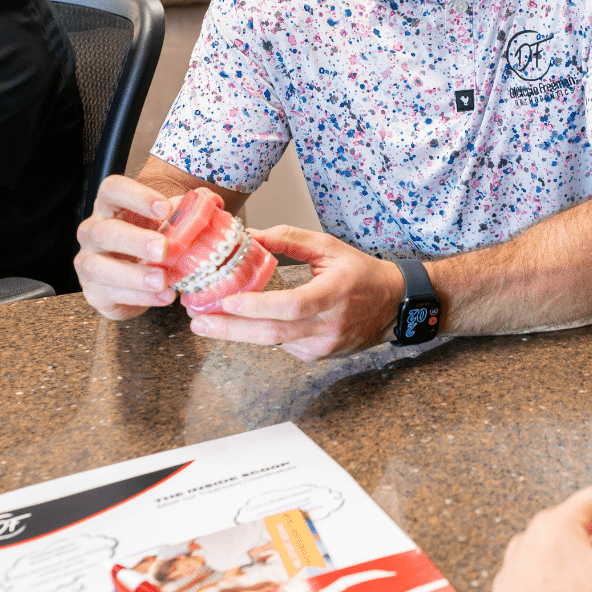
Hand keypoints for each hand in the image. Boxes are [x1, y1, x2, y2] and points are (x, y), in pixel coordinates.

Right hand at [73, 175, 184, 320]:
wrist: (136, 281)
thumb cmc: (150, 244)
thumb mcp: (166, 225)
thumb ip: (184, 212)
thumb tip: (211, 202)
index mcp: (110, 207)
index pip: (112, 190)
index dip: (137, 196)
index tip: (165, 209)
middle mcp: (93, 232)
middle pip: (105, 230)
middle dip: (135, 240)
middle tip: (163, 249)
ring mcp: (88, 262)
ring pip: (98, 266)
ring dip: (133, 275)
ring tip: (162, 280)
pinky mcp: (93, 291)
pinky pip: (110, 294)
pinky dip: (141, 297)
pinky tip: (164, 296)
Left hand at [188, 226, 402, 362]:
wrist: (392, 305)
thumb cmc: (361, 273)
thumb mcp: (328, 247)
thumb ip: (289, 240)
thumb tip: (250, 235)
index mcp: (334, 293)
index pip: (291, 305)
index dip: (257, 307)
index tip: (226, 301)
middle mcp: (328, 325)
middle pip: (272, 334)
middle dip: (230, 329)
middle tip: (198, 321)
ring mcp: (323, 346)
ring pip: (273, 343)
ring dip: (239, 332)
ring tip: (209, 320)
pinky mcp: (317, 356)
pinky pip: (282, 346)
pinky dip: (262, 333)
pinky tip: (247, 323)